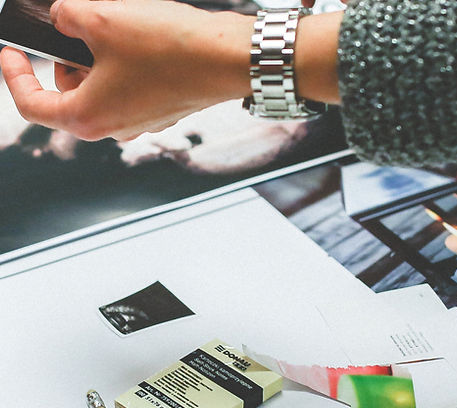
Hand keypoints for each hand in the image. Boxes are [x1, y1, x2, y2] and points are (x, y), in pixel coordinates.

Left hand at [0, 0, 252, 139]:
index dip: (13, 74)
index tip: (12, 51)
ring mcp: (139, 124)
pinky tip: (136, 47)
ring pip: (99, 95)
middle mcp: (113, 130)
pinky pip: (127, 93)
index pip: (32, 105)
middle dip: (64, 64)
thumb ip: (62, 15)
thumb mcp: (99, 16)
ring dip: (95, 65)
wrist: (224, 58)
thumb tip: (60, 18)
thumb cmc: (168, 48)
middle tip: (74, 32)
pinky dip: (120, 70)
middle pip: (68, 99)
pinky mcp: (159, 114)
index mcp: (88, 118)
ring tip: (112, 35)